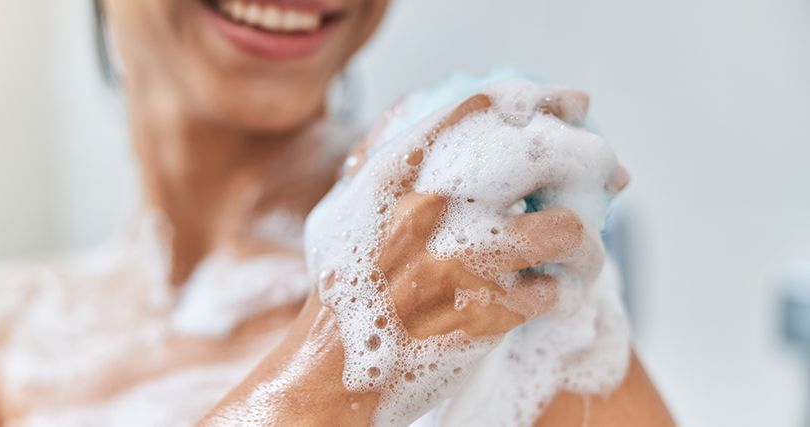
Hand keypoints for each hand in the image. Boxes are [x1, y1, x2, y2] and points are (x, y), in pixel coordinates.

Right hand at [303, 88, 623, 424]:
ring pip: (565, 228)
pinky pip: (554, 292)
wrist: (331, 368)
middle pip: (540, 153)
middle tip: (605, 175)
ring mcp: (461, 261)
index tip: (574, 103)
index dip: (542, 100)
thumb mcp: (346, 209)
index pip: (484, 109)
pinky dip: (560, 295)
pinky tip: (549, 297)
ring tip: (577, 254)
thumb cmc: (341, 289)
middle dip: (588, 159)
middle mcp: (433, 208)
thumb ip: (383, 161)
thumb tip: (427, 122)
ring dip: (583, 243)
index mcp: (399, 172)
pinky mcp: (485, 315)